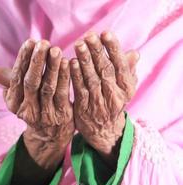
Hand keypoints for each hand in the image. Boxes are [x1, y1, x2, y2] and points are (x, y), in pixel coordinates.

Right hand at [0, 39, 74, 169]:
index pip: (16, 78)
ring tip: (55, 49)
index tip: (29, 42)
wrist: (49, 136)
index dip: (23, 60)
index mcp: (13, 103)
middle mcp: (27, 110)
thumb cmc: (33, 108)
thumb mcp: (18, 98)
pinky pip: (62, 94)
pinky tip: (68, 62)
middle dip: (36, 61)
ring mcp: (44, 114)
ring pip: (47, 87)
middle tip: (42, 42)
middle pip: (31, 82)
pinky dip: (64, 77)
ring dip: (51, 67)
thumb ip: (8, 82)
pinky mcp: (61, 116)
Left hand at [70, 31, 138, 165]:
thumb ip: (128, 71)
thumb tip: (134, 53)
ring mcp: (99, 102)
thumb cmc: (113, 102)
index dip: (113, 49)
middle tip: (89, 36)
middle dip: (97, 51)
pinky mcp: (84, 108)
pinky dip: (75, 76)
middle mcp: (114, 95)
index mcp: (126, 88)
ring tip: (79, 45)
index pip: (121, 65)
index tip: (105, 33)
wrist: (104, 131)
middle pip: (105, 70)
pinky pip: (79, 89)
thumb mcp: (124, 88)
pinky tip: (70, 63)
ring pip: (92, 79)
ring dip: (85, 60)